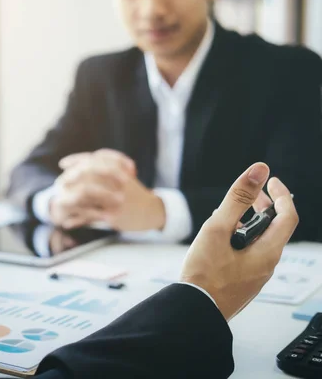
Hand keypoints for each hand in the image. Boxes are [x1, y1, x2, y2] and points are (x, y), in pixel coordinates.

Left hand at [51, 149, 164, 230]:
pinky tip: (66, 222)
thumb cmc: (134, 193)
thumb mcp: (123, 176)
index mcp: (118, 170)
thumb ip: (106, 167)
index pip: (94, 159)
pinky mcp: (113, 215)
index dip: (77, 160)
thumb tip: (82, 161)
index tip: (63, 164)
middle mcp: (116, 182)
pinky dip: (76, 219)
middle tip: (58, 184)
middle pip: (86, 176)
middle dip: (69, 179)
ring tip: (57, 203)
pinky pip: (89, 216)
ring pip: (85, 197)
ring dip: (69, 201)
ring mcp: (114, 198)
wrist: (152, 211)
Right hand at [180, 162, 297, 320]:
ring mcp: (255, 276)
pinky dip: (241, 240)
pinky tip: (220, 240)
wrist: (194, 309)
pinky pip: (249, 255)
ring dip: (250, 224)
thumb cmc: (205, 274)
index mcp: (267, 251)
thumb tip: (258, 171)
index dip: (281, 194)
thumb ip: (238, 199)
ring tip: (228, 216)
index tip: (270, 181)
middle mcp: (266, 265)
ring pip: (261, 243)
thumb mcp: (218, 229)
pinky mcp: (242, 283)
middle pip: (275, 230)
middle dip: (265, 208)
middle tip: (252, 194)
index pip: (288, 216)